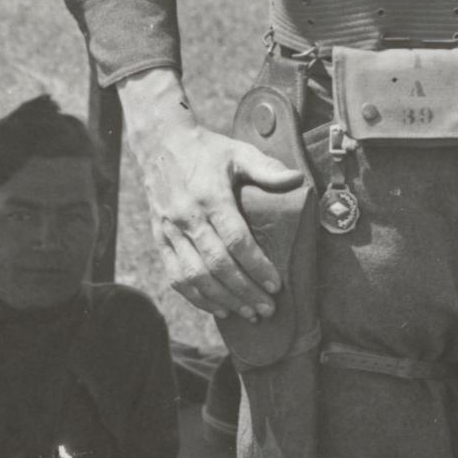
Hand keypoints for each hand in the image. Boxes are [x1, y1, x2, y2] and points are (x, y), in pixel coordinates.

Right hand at [123, 77, 304, 320]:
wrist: (159, 143)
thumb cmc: (206, 151)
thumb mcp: (238, 152)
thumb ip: (267, 168)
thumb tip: (297, 179)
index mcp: (210, 196)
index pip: (235, 240)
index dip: (256, 266)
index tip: (276, 285)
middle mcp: (187, 217)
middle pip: (217, 265)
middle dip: (244, 291)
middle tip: (267, 308)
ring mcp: (170, 231)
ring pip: (195, 277)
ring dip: (223, 300)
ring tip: (248, 314)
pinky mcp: (160, 240)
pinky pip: (176, 277)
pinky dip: (197, 298)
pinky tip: (219, 309)